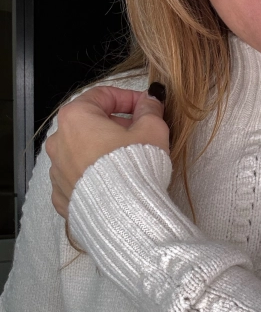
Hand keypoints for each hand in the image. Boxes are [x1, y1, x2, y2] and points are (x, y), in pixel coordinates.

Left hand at [46, 84, 169, 219]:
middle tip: (141, 136)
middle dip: (116, 126)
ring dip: (102, 152)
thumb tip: (151, 101)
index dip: (129, 98)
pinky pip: (78, 180)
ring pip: (82, 153)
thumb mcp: (152, 131)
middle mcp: (59, 141)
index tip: (146, 106)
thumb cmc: (136, 168)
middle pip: (89, 124)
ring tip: (128, 164)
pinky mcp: (62, 197)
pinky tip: (113, 184)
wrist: (126, 215)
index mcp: (77, 118)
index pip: (102, 96)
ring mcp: (57, 171)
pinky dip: (94, 177)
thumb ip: (150, 111)